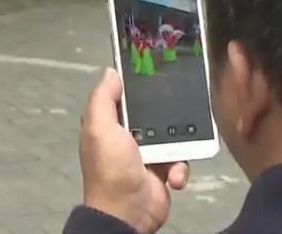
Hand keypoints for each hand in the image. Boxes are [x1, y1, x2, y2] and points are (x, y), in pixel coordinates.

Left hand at [79, 68, 189, 233]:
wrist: (128, 212)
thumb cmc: (111, 167)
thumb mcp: (100, 128)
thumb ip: (103, 99)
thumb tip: (111, 71)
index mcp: (109, 122)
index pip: (124, 95)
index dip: (137, 83)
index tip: (158, 69)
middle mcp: (127, 134)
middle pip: (153, 113)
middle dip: (166, 114)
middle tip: (181, 109)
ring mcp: (147, 152)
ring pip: (172, 135)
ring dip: (177, 146)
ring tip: (174, 155)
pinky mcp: (164, 169)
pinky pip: (180, 159)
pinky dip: (180, 168)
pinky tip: (173, 177)